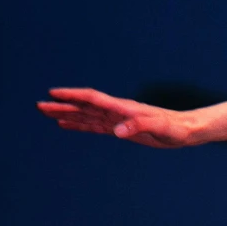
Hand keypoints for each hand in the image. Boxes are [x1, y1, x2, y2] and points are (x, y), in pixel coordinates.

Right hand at [36, 87, 196, 146]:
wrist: (187, 130)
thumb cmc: (176, 128)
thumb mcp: (161, 128)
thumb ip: (140, 125)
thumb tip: (117, 131)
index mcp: (123, 108)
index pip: (92, 99)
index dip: (73, 96)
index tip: (53, 94)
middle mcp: (117, 111)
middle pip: (84, 106)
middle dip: (62, 105)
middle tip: (39, 106)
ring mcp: (117, 119)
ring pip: (86, 115)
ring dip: (67, 114)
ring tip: (46, 113)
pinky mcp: (121, 129)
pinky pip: (95, 126)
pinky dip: (79, 125)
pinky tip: (67, 124)